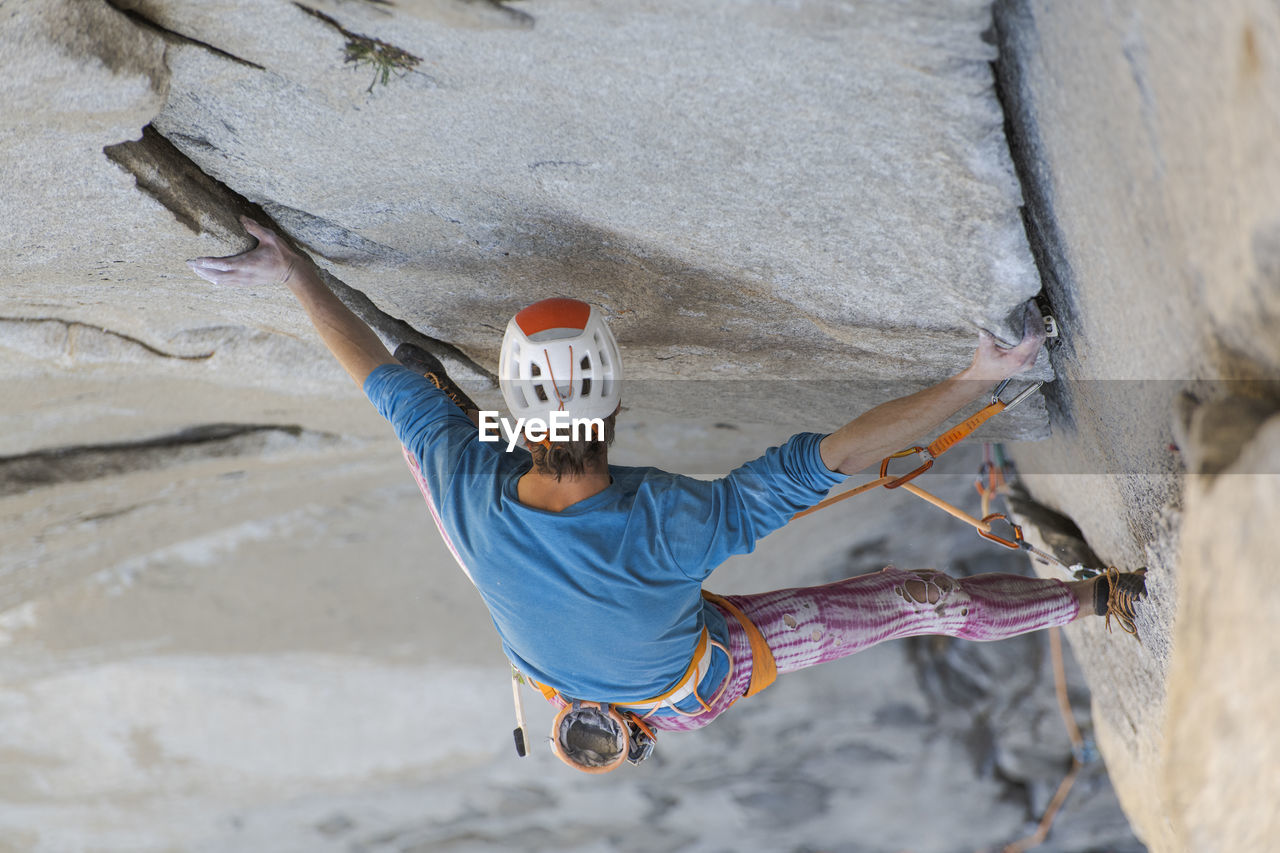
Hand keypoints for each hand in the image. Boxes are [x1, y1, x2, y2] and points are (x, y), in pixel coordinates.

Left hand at [187, 217, 306, 287]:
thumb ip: (255, 228)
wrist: (291, 272)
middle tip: (189, 264)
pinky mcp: (247, 283)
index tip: (196, 260)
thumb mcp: (270, 237)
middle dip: (202, 270)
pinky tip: (211, 279)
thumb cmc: (281, 253)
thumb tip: (242, 218)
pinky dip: (217, 281)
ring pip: (221, 281)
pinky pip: (228, 284)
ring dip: (207, 276)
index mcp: (247, 263)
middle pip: (217, 275)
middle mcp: (243, 274)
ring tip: (196, 270)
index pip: (223, 264)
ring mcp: (245, 280)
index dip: (208, 263)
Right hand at [965, 302, 1045, 382]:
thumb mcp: (984, 352)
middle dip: (1037, 319)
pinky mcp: (1029, 357)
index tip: (1029, 309)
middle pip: (1040, 336)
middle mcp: (1027, 360)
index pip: (1033, 337)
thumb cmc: (985, 367)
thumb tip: (985, 329)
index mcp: (1018, 359)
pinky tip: (1030, 321)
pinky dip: (1035, 329)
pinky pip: (1038, 342)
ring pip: (1041, 339)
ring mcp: (1030, 360)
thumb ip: (986, 340)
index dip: (1033, 321)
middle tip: (1032, 306)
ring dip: (1038, 324)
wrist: (985, 378)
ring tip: (1032, 311)